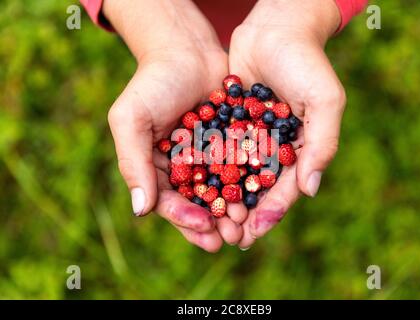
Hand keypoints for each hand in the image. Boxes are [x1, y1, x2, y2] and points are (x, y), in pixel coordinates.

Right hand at [104, 0, 242, 251]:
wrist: (186, 50)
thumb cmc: (153, 83)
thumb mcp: (132, 119)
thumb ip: (133, 162)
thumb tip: (140, 210)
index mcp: (156, 168)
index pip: (167, 201)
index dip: (184, 216)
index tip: (202, 225)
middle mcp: (182, 168)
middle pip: (197, 204)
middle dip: (212, 224)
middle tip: (229, 239)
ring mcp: (208, 159)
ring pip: (221, 193)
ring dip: (232, 212)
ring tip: (246, 227)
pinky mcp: (230, 145)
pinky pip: (241, 169)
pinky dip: (249, 185)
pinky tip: (261, 196)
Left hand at [229, 0, 345, 248]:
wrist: (275, 28)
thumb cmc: (307, 63)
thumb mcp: (325, 101)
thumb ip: (322, 144)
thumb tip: (311, 190)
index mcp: (299, 150)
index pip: (286, 188)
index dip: (272, 211)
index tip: (254, 232)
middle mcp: (273, 149)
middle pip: (256, 189)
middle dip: (243, 214)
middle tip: (227, 238)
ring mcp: (249, 138)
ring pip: (234, 176)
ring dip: (222, 200)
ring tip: (208, 221)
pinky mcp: (227, 124)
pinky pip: (216, 151)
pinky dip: (206, 170)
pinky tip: (192, 187)